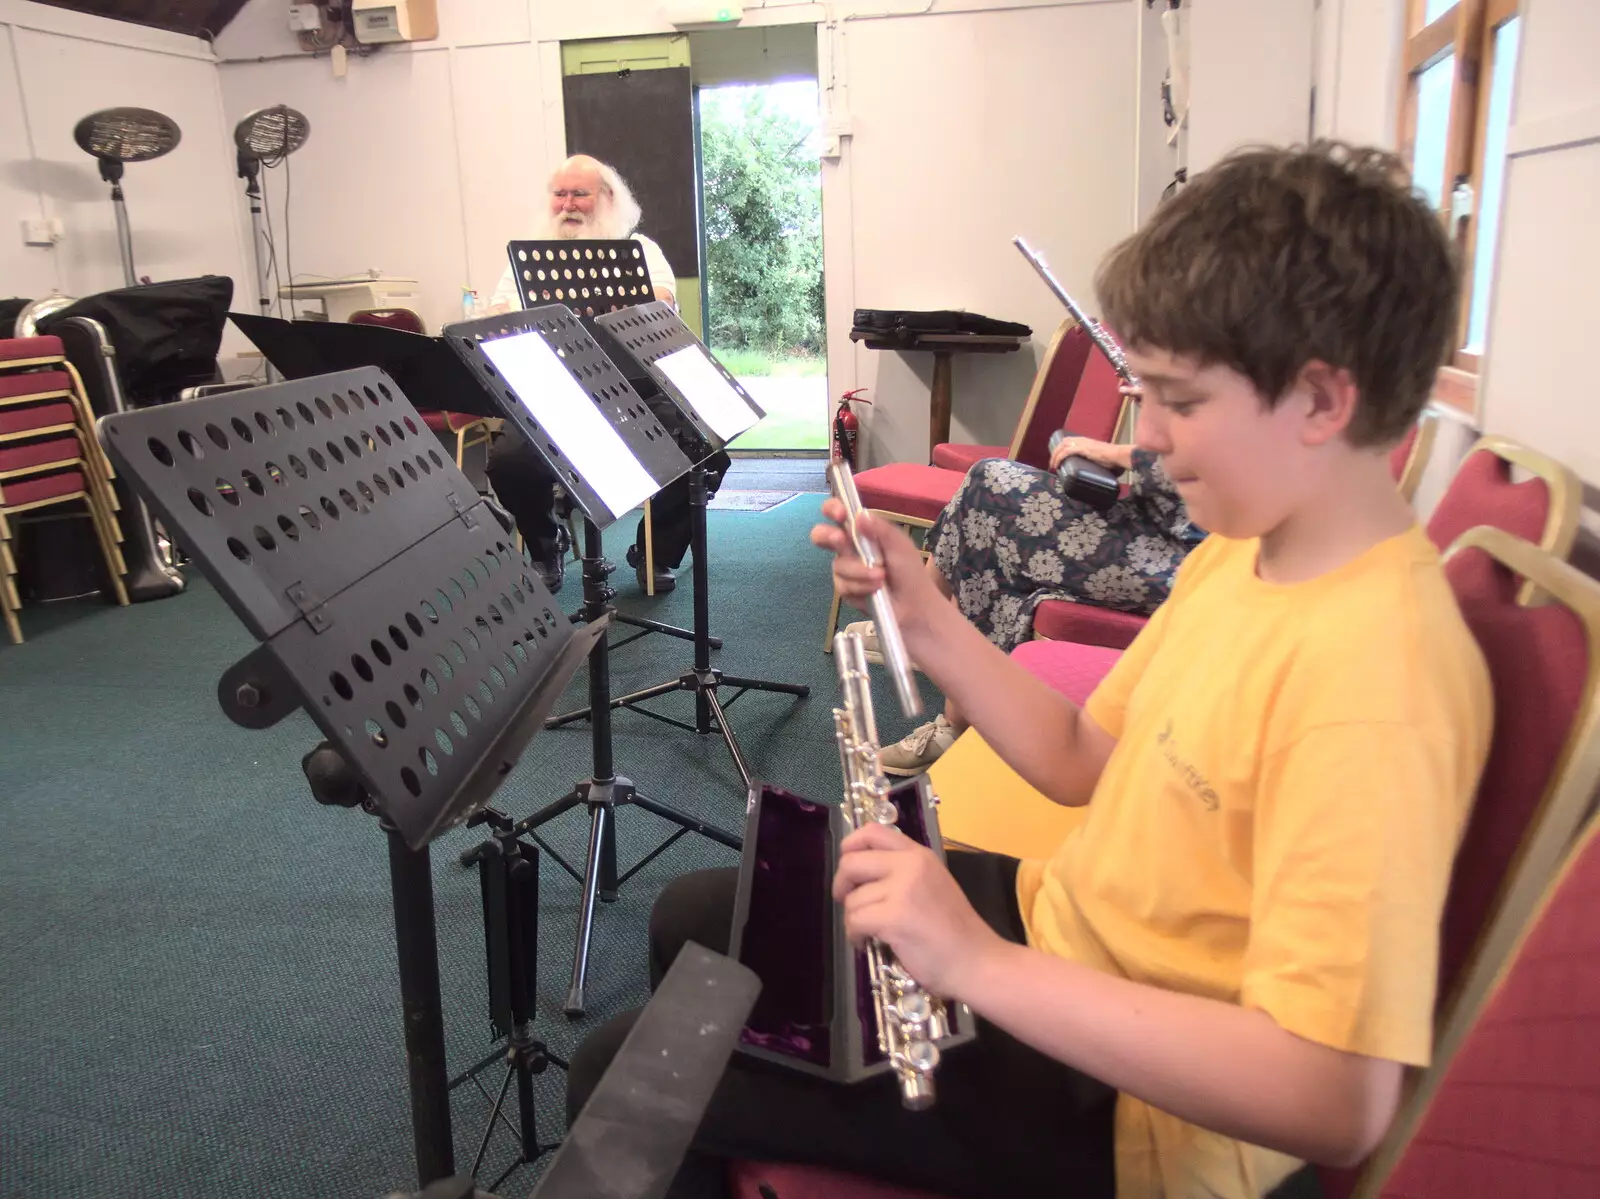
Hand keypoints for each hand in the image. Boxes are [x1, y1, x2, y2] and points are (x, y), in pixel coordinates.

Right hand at [810, 499, 942, 635]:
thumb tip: (859, 515)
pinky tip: (875, 590)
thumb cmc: (910, 572)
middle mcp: (849, 548)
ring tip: (881, 577)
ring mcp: (846, 569)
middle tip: (839, 539)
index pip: (838, 513)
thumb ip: (881, 528)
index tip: (840, 514)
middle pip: (821, 536)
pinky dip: (860, 587)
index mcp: (863, 532)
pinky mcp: (845, 589)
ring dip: (860, 571)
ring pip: (838, 565)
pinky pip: (842, 585)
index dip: (833, 509)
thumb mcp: (900, 545)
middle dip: (827, 536)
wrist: (914, 606)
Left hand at [831, 822, 1004, 999]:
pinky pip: (855, 921)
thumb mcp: (932, 884)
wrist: (977, 961)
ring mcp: (903, 889)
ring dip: (853, 920)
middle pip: (852, 863)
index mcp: (919, 855)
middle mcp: (911, 865)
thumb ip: (902, 872)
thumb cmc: (955, 931)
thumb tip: (860, 875)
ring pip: (852, 899)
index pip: (872, 832)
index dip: (850, 846)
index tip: (848, 866)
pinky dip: (855, 935)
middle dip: (841, 886)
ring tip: (870, 933)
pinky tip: (867, 943)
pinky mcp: (895, 917)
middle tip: (849, 903)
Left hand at [1048, 435, 1128, 472]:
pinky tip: (1056, 465)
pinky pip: (1065, 452)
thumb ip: (1095, 460)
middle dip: (1055, 452)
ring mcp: (1082, 443)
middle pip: (1062, 442)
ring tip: (1053, 466)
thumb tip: (1096, 471)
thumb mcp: (1100, 457)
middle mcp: (1082, 440)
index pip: (1069, 440)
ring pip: (1061, 447)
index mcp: (1086, 441)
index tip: (1057, 458)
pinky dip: (1059, 458)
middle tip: (1053, 463)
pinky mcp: (1082, 449)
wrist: (1118, 455)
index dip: (1061, 448)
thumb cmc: (1113, 459)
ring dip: (1055, 456)